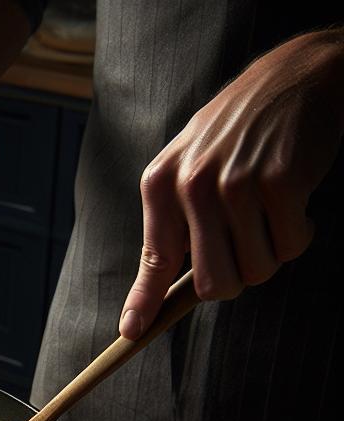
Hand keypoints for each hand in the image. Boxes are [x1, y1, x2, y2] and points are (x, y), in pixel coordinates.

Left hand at [119, 29, 343, 339]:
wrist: (296, 75)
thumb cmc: (239, 132)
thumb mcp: (188, 167)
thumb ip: (174, 226)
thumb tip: (156, 298)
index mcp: (161, 184)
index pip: (152, 260)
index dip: (143, 303)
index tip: (131, 334)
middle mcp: (191, 185)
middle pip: (211, 284)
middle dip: (234, 280)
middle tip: (247, 248)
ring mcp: (235, 183)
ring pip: (255, 271)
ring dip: (271, 255)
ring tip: (271, 215)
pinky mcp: (279, 181)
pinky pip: (290, 246)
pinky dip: (299, 234)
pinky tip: (294, 200)